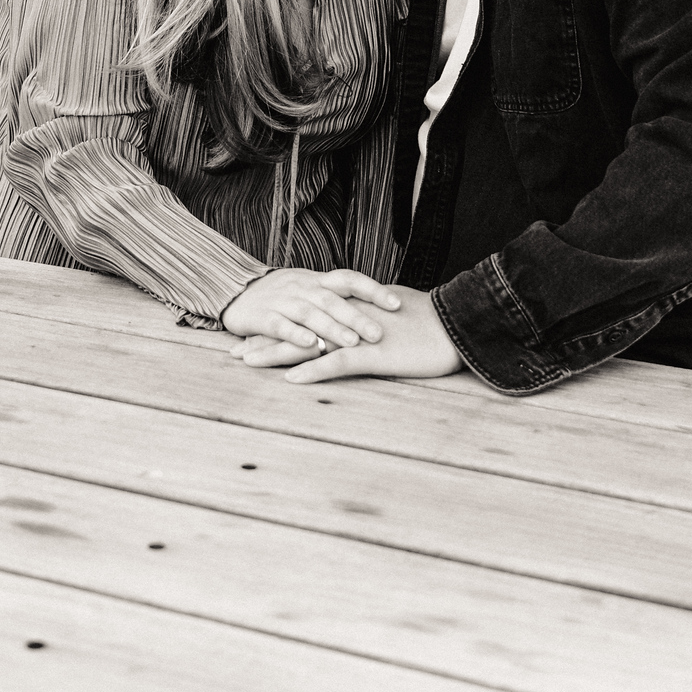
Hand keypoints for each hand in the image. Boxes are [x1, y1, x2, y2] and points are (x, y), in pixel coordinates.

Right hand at [221, 268, 400, 353]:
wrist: (236, 291)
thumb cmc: (283, 296)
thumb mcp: (311, 290)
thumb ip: (337, 300)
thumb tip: (379, 310)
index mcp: (317, 281)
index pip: (349, 279)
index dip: (373, 290)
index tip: (397, 304)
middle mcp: (302, 287)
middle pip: (333, 299)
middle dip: (356, 316)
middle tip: (379, 332)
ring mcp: (282, 301)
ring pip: (310, 313)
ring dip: (331, 328)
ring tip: (352, 342)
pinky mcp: (263, 317)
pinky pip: (280, 325)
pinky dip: (295, 334)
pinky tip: (310, 345)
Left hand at [239, 285, 463, 383]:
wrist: (456, 324)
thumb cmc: (430, 321)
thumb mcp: (392, 314)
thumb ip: (369, 317)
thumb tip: (357, 321)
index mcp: (351, 311)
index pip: (307, 317)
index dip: (280, 326)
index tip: (255, 333)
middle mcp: (348, 321)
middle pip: (299, 329)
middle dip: (266, 339)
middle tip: (235, 350)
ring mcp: (358, 337)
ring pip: (308, 345)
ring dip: (276, 354)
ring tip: (247, 361)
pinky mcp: (373, 355)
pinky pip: (337, 364)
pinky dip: (313, 371)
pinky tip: (290, 379)